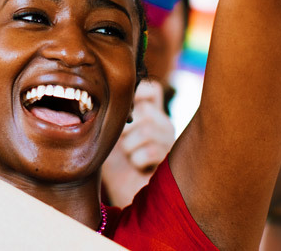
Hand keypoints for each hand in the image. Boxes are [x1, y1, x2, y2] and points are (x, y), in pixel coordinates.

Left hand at [101, 80, 176, 204]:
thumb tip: (110, 95)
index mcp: (149, 111)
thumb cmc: (112, 161)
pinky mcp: (171, 158)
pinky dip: (136, 161)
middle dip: (124, 129)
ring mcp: (169, 139)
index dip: (136, 95)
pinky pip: (150, 151)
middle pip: (145, 111)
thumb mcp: (109, 132)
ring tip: (128, 156)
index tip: (119, 113)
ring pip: (147, 131)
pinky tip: (137, 167)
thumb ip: (113, 113)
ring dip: (129, 147)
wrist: (121, 192)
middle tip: (121, 143)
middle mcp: (163, 122)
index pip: (151, 89)